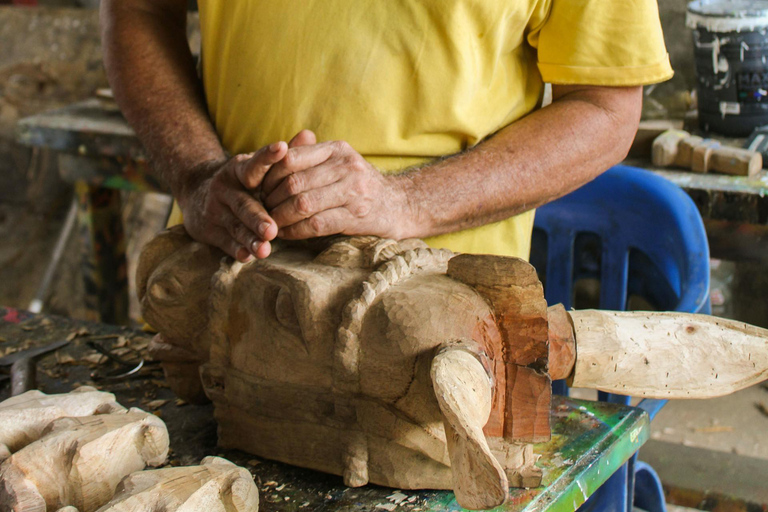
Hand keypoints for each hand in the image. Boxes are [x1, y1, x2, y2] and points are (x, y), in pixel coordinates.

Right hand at [176, 143, 286, 261]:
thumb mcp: (256, 167)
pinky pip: (225, 242)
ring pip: (235, 226)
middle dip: (258, 217)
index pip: (255, 164)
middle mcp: (225, 188)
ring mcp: (216, 210)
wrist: (197, 193)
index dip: (268, 157)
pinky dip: (236, 249)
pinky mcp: (209, 230)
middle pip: (244, 204)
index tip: (282, 148)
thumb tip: (309, 135)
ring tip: (264, 248)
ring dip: (249, 238)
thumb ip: (283, 157)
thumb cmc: (243, 182)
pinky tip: (247, 256)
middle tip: (273, 229)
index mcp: (239, 169)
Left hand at [261, 134, 408, 239]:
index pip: (291, 157)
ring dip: (281, 218)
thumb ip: (311, 156)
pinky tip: (288, 234)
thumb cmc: (361, 184)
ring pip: (302, 204)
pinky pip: (315, 224)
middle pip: (294, 183)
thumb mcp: (341, 162)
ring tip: (272, 224)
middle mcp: (345, 167)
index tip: (263, 189)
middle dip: (272, 200)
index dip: (270, 175)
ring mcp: (353, 192)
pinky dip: (296, 231)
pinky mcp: (355, 217)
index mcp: (337, 150)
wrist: (400, 205)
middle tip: (263, 210)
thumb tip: (276, 153)